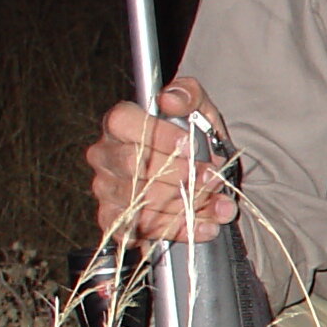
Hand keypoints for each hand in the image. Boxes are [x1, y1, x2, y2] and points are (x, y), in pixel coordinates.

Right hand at [85, 78, 236, 241]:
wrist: (200, 172)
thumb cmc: (193, 136)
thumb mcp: (199, 108)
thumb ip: (188, 96)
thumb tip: (170, 99)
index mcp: (119, 124)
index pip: (122, 122)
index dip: (158, 136)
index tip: (192, 146)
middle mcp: (106, 156)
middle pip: (133, 167)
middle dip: (180, 175)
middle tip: (212, 177)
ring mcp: (107, 190)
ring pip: (140, 202)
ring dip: (186, 206)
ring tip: (221, 205)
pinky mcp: (115, 221)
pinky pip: (139, 231)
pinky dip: (177, 231)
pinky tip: (204, 227)